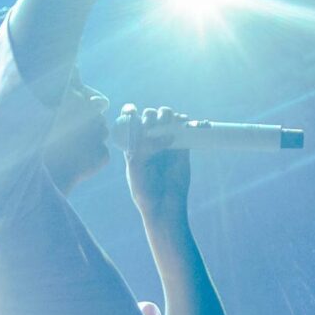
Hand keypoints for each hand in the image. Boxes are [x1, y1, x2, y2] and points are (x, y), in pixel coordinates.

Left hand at [121, 106, 190, 225]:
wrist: (165, 204)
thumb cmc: (144, 189)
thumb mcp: (136, 167)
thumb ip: (140, 148)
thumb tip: (151, 132)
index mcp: (133, 143)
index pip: (130, 120)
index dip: (130, 111)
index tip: (132, 112)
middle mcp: (149, 140)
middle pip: (149, 115)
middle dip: (151, 115)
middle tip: (154, 127)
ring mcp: (166, 141)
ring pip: (166, 117)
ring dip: (166, 114)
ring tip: (168, 124)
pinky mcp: (182, 146)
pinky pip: (184, 127)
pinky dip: (184, 121)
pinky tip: (182, 124)